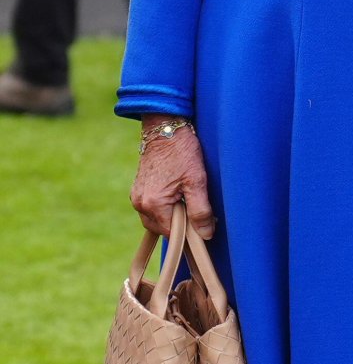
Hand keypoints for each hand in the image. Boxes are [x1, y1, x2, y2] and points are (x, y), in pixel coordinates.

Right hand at [130, 120, 215, 238]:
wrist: (165, 128)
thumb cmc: (182, 152)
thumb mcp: (197, 181)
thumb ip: (200, 211)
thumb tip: (205, 235)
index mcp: (153, 204)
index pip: (173, 234)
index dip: (189, 232)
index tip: (203, 222)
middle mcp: (140, 204)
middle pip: (163, 229)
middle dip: (180, 225)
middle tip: (196, 208)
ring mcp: (136, 196)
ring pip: (156, 220)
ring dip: (172, 216)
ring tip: (187, 200)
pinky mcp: (137, 190)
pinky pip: (151, 208)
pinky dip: (164, 208)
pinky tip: (177, 195)